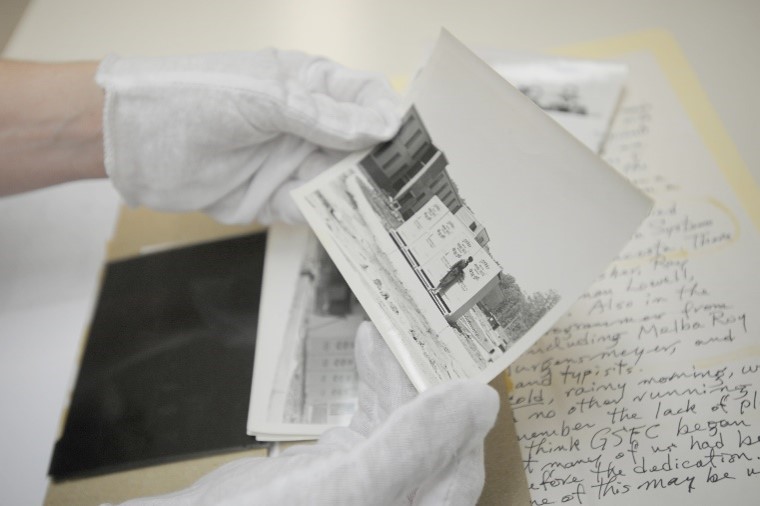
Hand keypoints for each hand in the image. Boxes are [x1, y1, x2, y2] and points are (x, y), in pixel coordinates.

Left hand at [96, 50, 399, 223]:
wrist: (134, 142)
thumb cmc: (191, 97)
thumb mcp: (264, 97)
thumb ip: (322, 115)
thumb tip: (380, 127)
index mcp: (311, 85)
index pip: (366, 99)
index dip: (391, 119)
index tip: (409, 142)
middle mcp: (308, 125)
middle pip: (362, 147)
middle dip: (381, 167)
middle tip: (404, 188)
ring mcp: (293, 162)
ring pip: (341, 182)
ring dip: (357, 197)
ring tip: (382, 213)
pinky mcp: (276, 198)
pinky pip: (312, 210)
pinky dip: (325, 218)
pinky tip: (340, 224)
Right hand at [114, 322, 498, 505]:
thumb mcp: (348, 484)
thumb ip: (414, 447)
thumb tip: (479, 402)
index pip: (459, 471)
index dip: (461, 418)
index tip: (453, 364)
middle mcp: (397, 503)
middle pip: (433, 442)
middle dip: (421, 386)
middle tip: (410, 338)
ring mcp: (371, 488)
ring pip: (403, 425)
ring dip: (394, 377)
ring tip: (378, 337)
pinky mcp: (344, 467)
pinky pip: (372, 421)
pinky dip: (370, 384)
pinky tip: (366, 351)